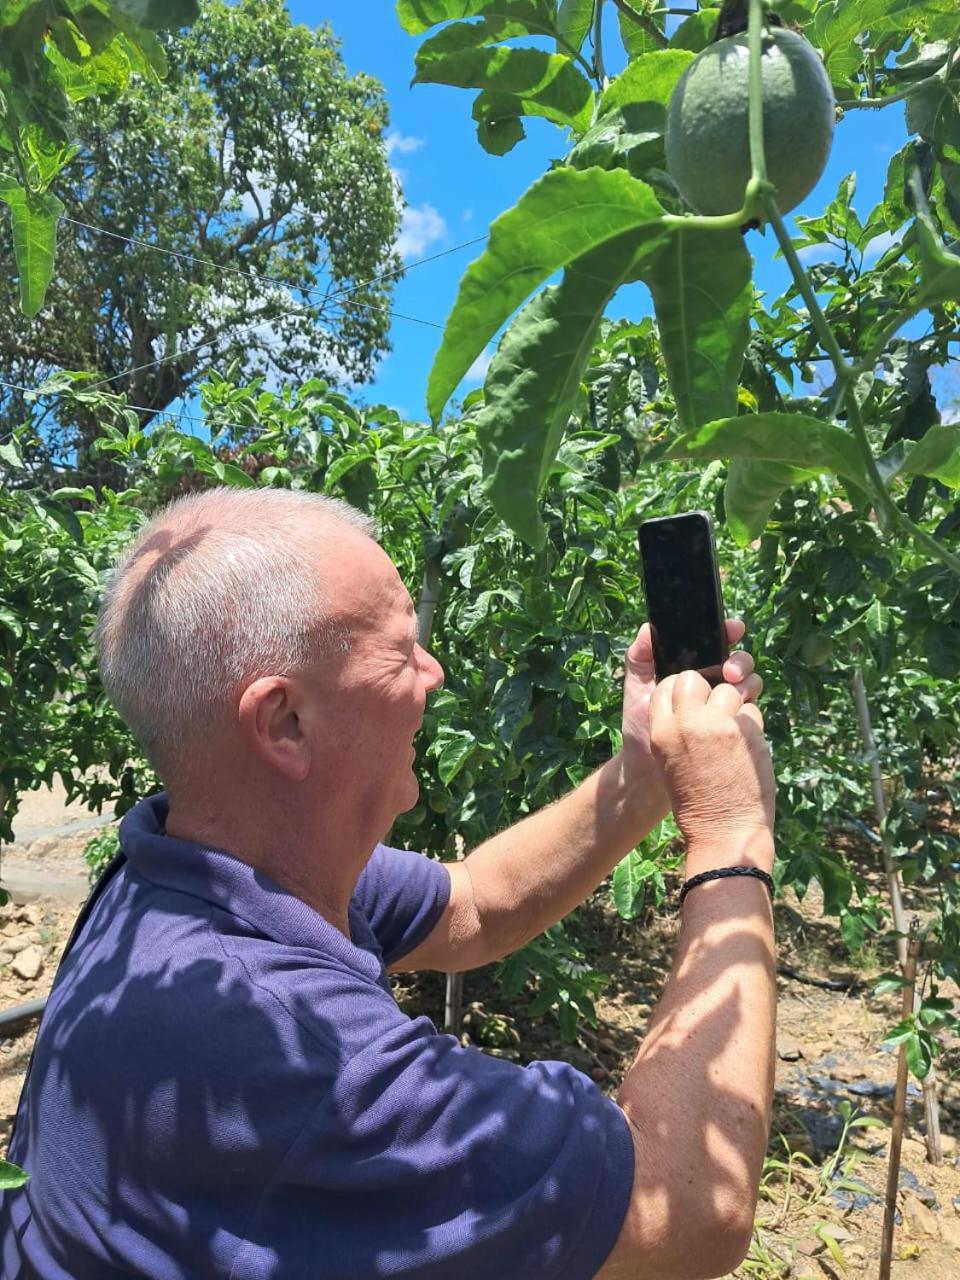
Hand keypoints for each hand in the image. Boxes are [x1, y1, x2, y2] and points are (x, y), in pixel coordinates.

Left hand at [620, 618, 761, 791]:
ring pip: (749, 683)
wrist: (648, 772)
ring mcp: (724, 706)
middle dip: (740, 660)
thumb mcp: (637, 689)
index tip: (733, 629)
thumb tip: (650, 628)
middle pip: (738, 662)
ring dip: (748, 682)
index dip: (727, 632)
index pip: (715, 644)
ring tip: (735, 692)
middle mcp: (711, 685)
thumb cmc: (640, 727)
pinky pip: (750, 711)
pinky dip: (749, 706)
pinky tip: (739, 712)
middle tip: (729, 672)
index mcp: (691, 671)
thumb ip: (640, 657)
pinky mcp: (732, 727)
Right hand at [649, 670, 774, 870]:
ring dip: (733, 705)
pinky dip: (751, 723)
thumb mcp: (669, 763)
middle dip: (706, 688)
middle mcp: (686, 724)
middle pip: (694, 679)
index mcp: (661, 733)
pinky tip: (748, 746)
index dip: (682, 691)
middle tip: (714, 711)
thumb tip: (697, 705)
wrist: (725, 833)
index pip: (667, 686)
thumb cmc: (696, 804)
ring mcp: (718, 725)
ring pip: (728, 690)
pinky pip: (751, 710)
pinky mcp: (747, 732)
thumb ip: (677, 730)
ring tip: (733, 731)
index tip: (693, 704)